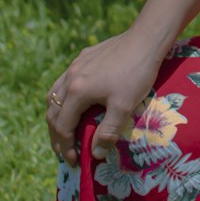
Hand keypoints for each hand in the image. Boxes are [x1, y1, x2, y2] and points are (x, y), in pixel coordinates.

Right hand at [45, 29, 167, 166]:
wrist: (145, 39)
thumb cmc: (135, 73)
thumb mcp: (124, 106)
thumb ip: (108, 131)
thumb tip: (95, 154)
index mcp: (77, 92)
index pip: (62, 126)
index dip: (66, 146)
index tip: (73, 161)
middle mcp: (70, 77)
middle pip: (53, 111)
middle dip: (56, 134)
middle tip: (63, 151)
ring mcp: (75, 65)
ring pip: (55, 94)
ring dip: (56, 115)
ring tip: (63, 129)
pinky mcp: (84, 57)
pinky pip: (65, 81)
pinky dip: (64, 97)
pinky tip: (75, 100)